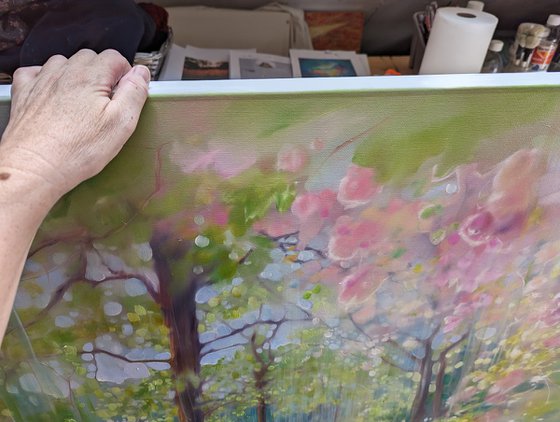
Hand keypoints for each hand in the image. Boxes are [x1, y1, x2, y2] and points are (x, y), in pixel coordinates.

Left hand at [0, 49, 149, 198]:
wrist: (36, 166)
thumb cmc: (77, 150)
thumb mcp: (121, 124)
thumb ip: (134, 93)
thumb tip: (141, 73)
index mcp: (91, 76)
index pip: (116, 58)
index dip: (125, 74)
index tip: (125, 93)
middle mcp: (65, 72)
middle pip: (90, 58)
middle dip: (102, 74)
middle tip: (106, 102)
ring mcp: (42, 80)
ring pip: (64, 64)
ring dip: (76, 76)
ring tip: (81, 102)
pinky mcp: (25, 93)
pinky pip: (36, 73)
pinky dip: (46, 78)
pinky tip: (54, 96)